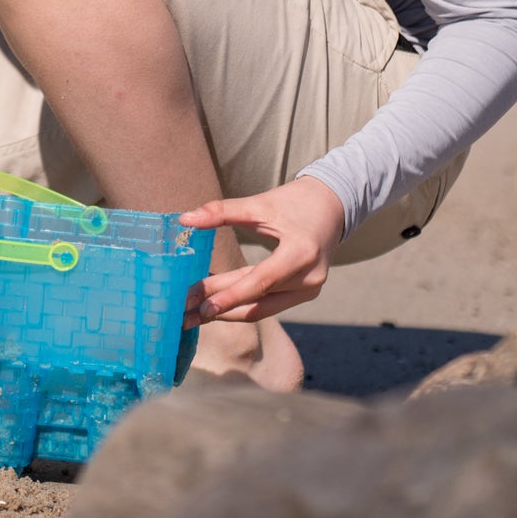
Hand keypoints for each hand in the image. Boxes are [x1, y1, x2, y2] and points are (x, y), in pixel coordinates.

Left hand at [178, 177, 345, 326]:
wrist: (331, 206)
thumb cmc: (294, 202)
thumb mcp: (259, 204)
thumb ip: (221, 212)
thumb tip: (185, 220)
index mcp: (300, 254)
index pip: (260, 282)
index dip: (229, 296)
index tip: (200, 307)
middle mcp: (308, 279)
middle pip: (258, 302)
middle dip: (220, 309)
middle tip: (185, 315)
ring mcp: (308, 290)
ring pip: (262, 308)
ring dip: (228, 310)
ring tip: (195, 313)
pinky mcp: (303, 292)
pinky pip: (269, 303)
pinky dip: (243, 302)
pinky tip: (217, 302)